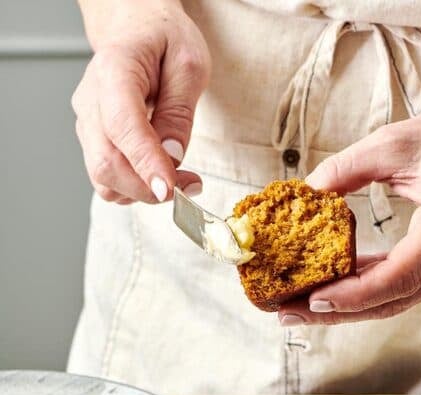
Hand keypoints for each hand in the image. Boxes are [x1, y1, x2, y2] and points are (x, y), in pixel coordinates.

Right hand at [73, 0, 210, 203]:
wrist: (135, 30)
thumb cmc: (163, 41)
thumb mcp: (188, 65)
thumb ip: (179, 112)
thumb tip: (172, 156)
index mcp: (113, 70)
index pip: (123, 126)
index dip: (145, 163)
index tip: (169, 190)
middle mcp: (90, 99)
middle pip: (106, 162)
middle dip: (149, 187)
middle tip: (189, 186)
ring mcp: (86, 123)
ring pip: (104, 178)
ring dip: (142, 191)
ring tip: (178, 179)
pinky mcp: (91, 141)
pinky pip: (108, 178)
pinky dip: (134, 187)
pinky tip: (157, 175)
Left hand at [279, 84, 420, 325]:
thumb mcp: (399, 141)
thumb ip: (349, 167)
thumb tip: (305, 193)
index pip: (400, 277)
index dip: (354, 295)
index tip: (312, 300)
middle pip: (392, 301)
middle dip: (336, 311)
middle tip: (286, 314)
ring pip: (395, 301)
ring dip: (346, 306)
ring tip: (297, 306)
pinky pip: (403, 287)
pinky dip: (366, 289)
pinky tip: (329, 287)